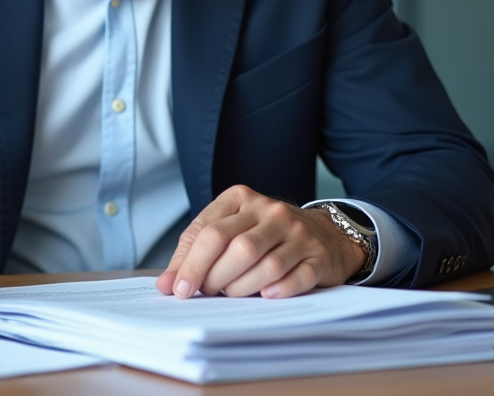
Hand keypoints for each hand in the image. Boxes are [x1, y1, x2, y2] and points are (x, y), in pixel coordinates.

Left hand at [155, 185, 365, 299]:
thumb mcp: (230, 229)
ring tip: (232, 296)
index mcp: (241, 199)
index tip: (178, 289)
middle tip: (205, 293)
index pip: (209, 231)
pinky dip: (279, 290)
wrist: (326, 232)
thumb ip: (196, 251)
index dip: (190, 263)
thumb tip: (167, 284)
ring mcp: (298, 233)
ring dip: (242, 287)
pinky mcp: (319, 256)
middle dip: (214, 277)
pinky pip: (298, 277)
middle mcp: (271, 212)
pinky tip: (266, 295)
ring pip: (265, 264)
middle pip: (236, 247)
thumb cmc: (266, 233)